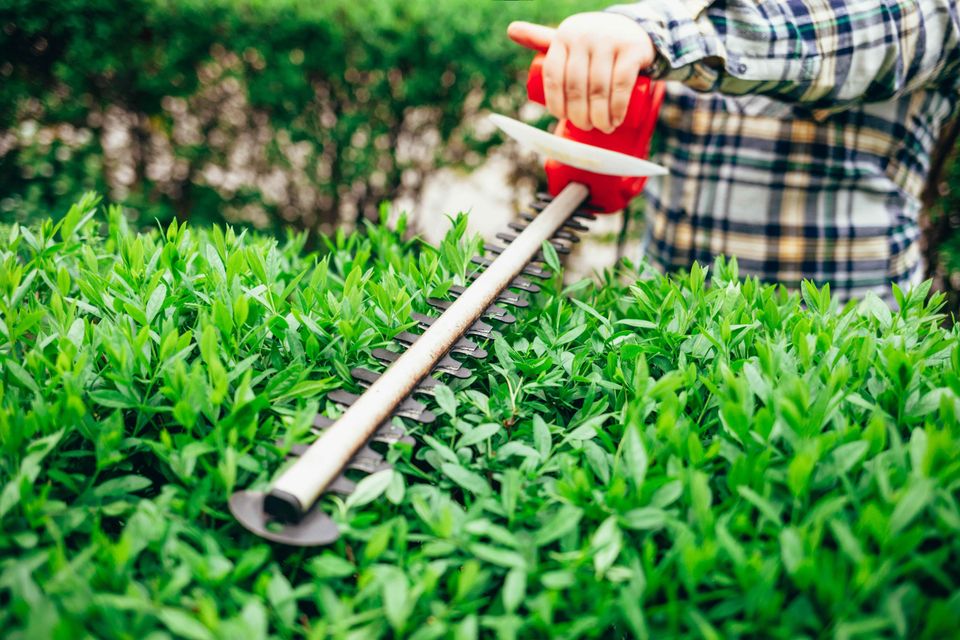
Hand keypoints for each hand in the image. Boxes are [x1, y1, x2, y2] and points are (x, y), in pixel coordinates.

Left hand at [508, 13, 654, 132]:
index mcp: (563, 38)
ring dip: (600, 117)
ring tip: (603, 128)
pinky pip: (621, 83)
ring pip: (599, 88)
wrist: (634, 28)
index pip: (553, 77)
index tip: (563, 118)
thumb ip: (539, 37)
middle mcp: (583, 37)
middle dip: (579, 116)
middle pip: (575, 87)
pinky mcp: (632, 49)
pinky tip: (616, 120)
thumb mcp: (568, 39)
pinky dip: (618, 107)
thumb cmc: (593, 43)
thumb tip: (510, 30)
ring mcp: (609, 41)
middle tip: (586, 127)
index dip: (556, 103)